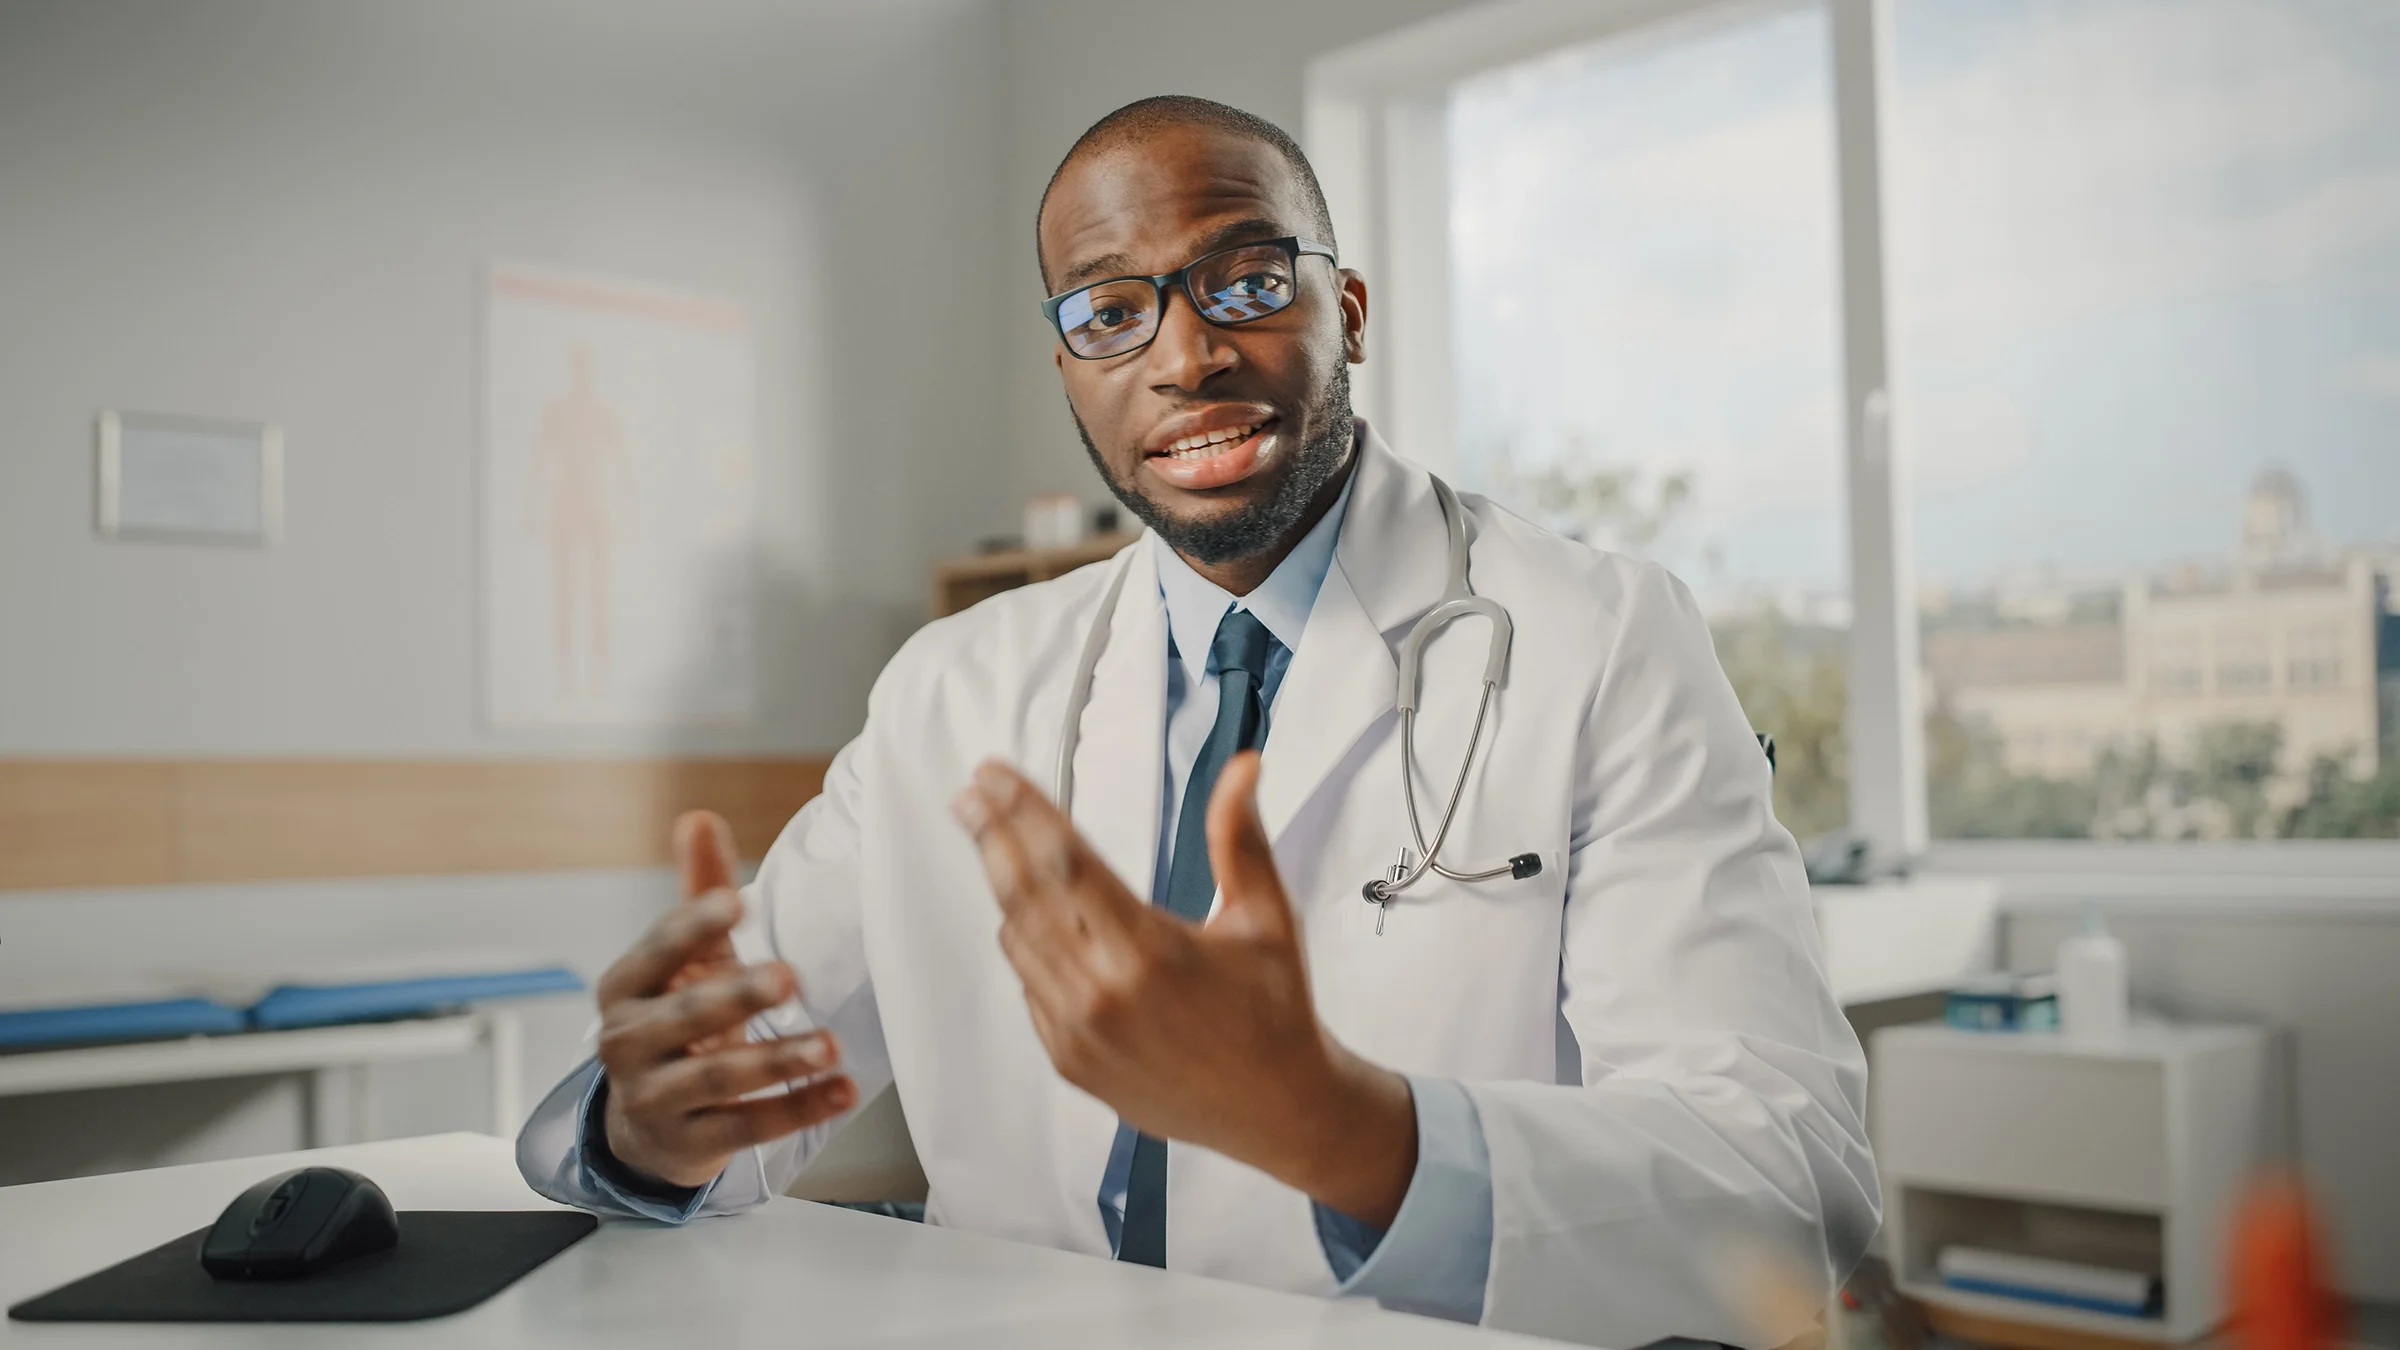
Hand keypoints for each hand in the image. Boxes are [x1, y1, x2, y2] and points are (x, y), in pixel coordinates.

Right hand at [594, 811, 856, 1188]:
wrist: (646, 1124)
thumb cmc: (675, 1019)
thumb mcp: (683, 960)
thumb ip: (699, 892)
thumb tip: (699, 817)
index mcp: (625, 987)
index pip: (655, 952)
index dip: (692, 928)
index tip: (737, 904)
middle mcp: (628, 1043)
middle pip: (686, 1016)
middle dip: (736, 997)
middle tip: (789, 977)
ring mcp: (655, 1098)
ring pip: (718, 1078)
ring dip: (778, 1059)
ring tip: (830, 1045)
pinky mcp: (690, 1144)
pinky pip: (747, 1127)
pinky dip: (798, 1108)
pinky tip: (841, 1091)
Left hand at [952, 752, 1416, 1226]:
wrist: (1277, 1110)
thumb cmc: (1275, 1012)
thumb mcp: (1267, 918)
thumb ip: (1241, 837)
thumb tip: (1242, 768)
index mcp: (1150, 950)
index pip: (1065, 860)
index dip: (1023, 809)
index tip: (995, 775)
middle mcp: (1103, 993)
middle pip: (1024, 894)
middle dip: (991, 836)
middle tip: (970, 796)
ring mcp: (1079, 1033)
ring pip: (1018, 941)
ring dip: (1006, 889)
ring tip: (998, 846)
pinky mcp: (1070, 1062)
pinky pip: (1030, 988)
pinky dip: (1028, 947)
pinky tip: (1036, 921)